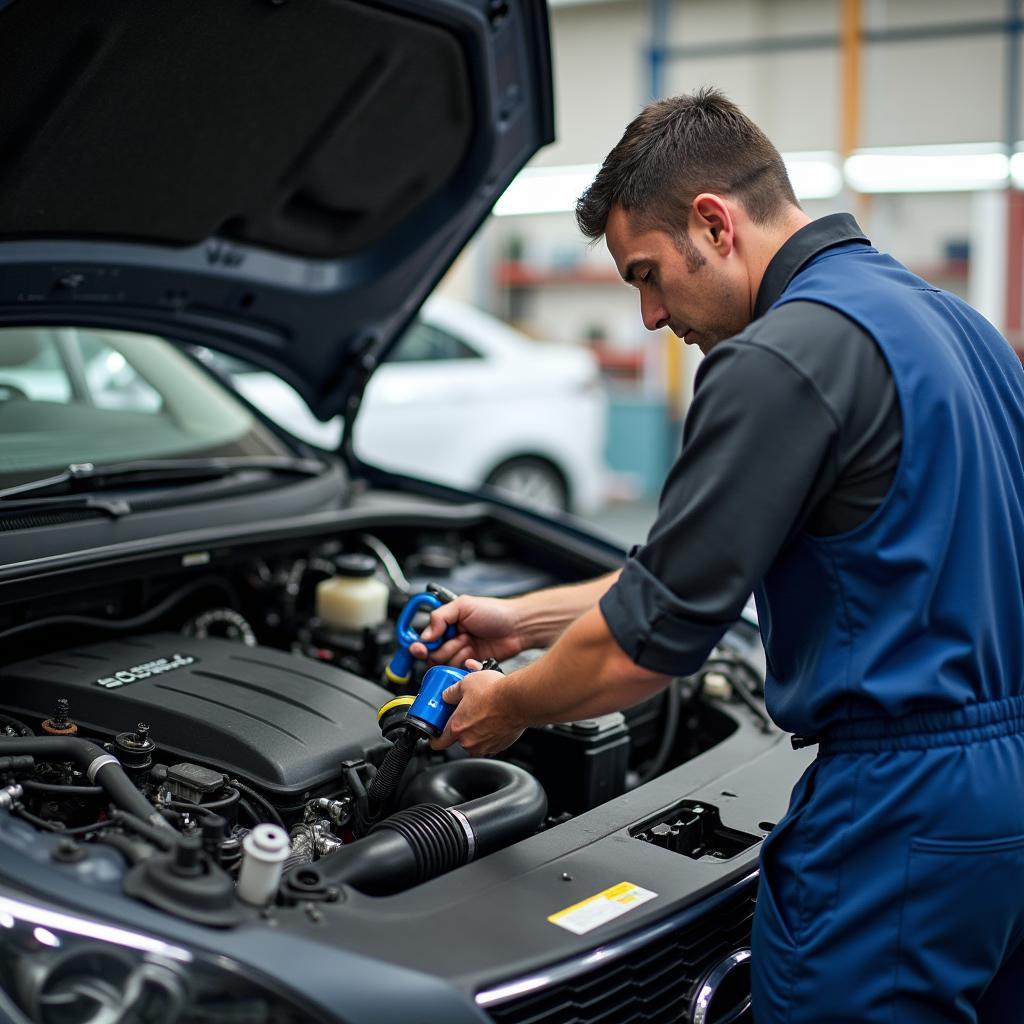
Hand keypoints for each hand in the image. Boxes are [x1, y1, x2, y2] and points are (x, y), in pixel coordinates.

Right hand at [409, 594, 524, 667]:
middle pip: (432, 654)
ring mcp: (461, 652)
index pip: (424, 637)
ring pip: (444, 664)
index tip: (421, 648)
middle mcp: (451, 638)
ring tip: (471, 644)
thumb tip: (425, 635)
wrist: (518, 627)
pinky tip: (474, 657)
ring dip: (456, 655)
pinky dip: (465, 665)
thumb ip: (440, 617)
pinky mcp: (470, 665)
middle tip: (461, 638)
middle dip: (445, 648)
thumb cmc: (495, 612)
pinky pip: (458, 672)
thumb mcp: (463, 605)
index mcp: (446, 622)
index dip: (420, 645)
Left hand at [430, 660, 525, 755]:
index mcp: (457, 727)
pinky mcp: (500, 746)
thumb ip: (451, 692)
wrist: (519, 700)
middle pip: (458, 739)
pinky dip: (490, 734)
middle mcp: (469, 740)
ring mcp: (485, 745)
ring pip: (475, 741)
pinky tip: (494, 719)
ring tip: (482, 714)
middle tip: (466, 714)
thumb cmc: (494, 692)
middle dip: (461, 728)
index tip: (435, 734)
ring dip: (476, 731)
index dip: (434, 738)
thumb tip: (446, 695)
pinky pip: (490, 742)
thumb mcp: (465, 683)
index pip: (438, 742)